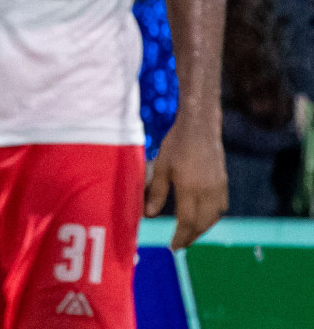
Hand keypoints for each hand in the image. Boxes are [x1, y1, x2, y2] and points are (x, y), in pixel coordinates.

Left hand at [146, 118, 228, 249]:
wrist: (201, 127)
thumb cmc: (176, 144)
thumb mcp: (160, 167)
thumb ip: (156, 192)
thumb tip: (149, 216)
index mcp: (190, 188)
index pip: (187, 222)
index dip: (181, 237)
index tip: (173, 247)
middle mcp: (208, 192)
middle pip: (202, 224)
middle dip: (191, 237)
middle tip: (180, 245)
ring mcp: (219, 188)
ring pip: (213, 218)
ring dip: (202, 229)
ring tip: (190, 235)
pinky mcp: (224, 183)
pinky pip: (220, 208)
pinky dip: (212, 218)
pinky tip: (204, 219)